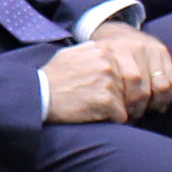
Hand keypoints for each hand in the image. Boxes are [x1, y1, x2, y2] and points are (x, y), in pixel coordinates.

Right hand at [42, 24, 171, 123]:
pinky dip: (112, 121)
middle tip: (117, 108)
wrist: (37, 95)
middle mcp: (108, 62)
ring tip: (102, 112)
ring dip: (120, 111)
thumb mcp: (72, 54)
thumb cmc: (52, 78)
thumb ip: (93, 53)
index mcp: (103, 50)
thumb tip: (106, 55)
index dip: (126, 84)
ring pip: (129, 102)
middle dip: (128, 99)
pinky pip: (122, 116)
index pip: (131, 68)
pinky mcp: (106, 100)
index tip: (121, 93)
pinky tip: (96, 118)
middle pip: (133, 85)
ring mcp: (108, 81)